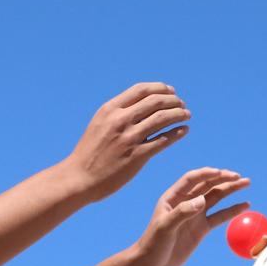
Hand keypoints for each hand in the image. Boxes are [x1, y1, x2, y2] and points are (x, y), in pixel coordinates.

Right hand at [63, 83, 192, 202]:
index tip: (171, 91)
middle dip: (173, 100)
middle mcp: (120, 120)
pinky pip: (164, 140)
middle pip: (155, 101)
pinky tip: (184, 130)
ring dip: (179, 114)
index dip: (160, 88)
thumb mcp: (99, 124)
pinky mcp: (137, 156)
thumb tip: (138, 103)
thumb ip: (117, 113)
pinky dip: (177, 133)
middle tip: (182, 104)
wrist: (79, 177)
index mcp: (110, 109)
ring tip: (187, 114)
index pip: (141, 90)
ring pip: (162, 118)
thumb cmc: (90, 152)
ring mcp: (129, 138)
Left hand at [127, 168, 250, 265]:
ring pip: (216, 197)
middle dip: (223, 179)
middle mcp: (186, 202)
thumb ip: (182, 212)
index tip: (221, 173)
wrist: (152, 265)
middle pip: (207, 185)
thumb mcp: (165, 227)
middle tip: (239, 177)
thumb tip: (202, 200)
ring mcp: (195, 215)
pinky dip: (232, 210)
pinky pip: (220, 216)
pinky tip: (245, 205)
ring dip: (231, 190)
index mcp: (173, 197)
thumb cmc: (153, 244)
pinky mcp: (202, 228)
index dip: (207, 174)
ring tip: (246, 183)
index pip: (192, 179)